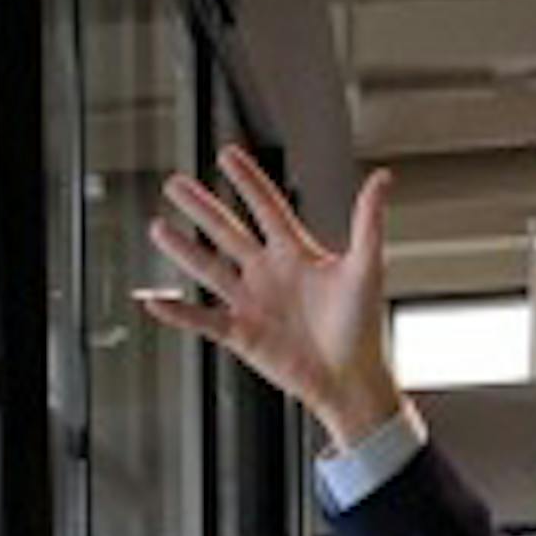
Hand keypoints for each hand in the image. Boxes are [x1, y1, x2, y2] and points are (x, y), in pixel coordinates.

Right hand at [138, 152, 403, 443]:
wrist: (352, 381)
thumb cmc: (363, 329)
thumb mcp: (366, 269)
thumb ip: (368, 223)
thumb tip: (382, 178)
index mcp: (296, 253)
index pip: (266, 207)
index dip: (248, 181)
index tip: (227, 154)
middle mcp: (269, 273)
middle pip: (227, 231)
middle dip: (201, 206)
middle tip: (174, 183)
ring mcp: (252, 303)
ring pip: (209, 269)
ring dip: (182, 250)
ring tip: (156, 227)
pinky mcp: (242, 334)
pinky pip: (203, 320)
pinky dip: (178, 313)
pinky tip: (153, 301)